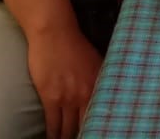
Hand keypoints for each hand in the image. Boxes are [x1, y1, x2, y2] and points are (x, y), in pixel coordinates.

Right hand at [26, 20, 103, 138]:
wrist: (54, 32)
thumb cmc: (75, 45)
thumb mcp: (97, 62)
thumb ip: (101, 80)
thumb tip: (108, 94)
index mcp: (100, 85)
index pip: (103, 115)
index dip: (100, 128)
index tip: (98, 133)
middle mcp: (87, 93)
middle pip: (86, 125)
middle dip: (83, 135)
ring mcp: (68, 97)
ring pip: (68, 128)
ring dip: (65, 138)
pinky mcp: (50, 97)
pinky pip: (53, 123)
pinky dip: (52, 134)